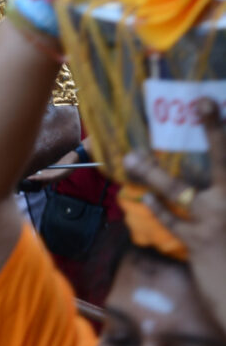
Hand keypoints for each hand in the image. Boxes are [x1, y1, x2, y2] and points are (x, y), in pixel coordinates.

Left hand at [124, 99, 225, 335]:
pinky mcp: (200, 244)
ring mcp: (218, 221)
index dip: (224, 131)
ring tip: (130, 157)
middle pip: (225, 159)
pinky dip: (159, 208)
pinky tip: (146, 197)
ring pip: (180, 188)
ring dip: (152, 171)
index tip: (217, 105)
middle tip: (204, 102)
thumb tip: (204, 187)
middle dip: (215, 129)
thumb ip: (220, 192)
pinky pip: (173, 220)